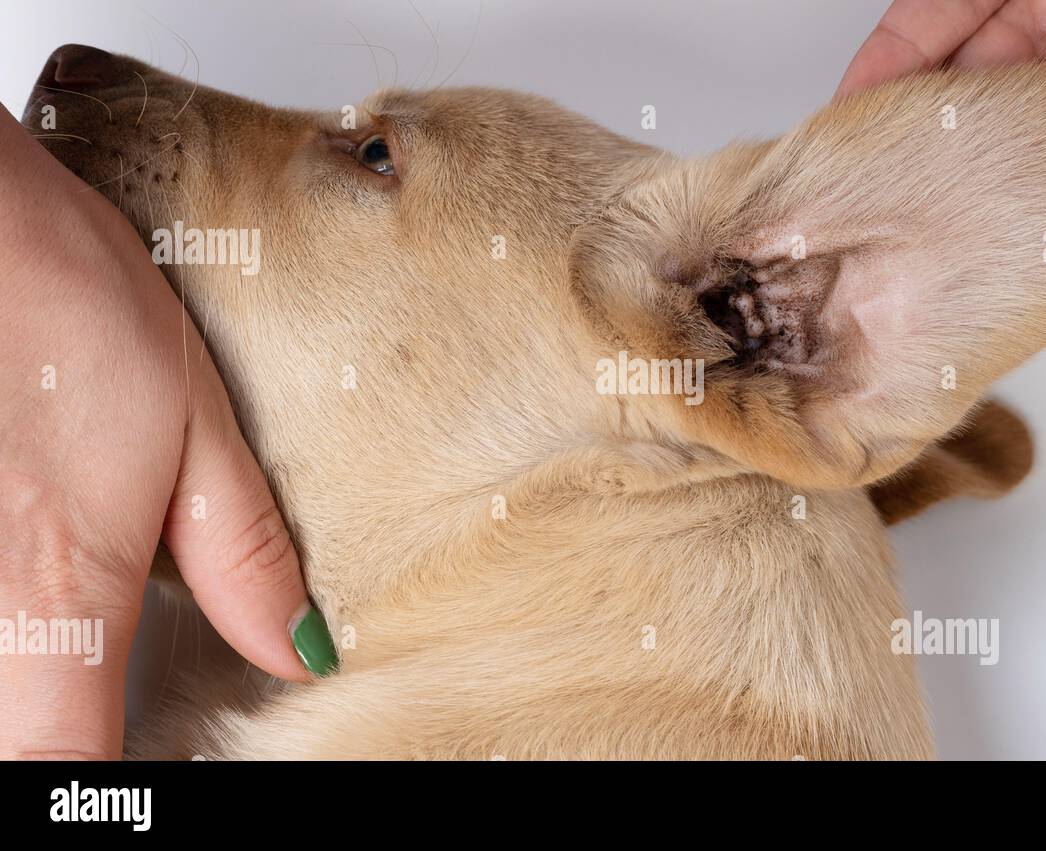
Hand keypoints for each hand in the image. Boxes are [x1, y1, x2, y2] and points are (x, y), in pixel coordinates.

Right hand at [0, 108, 335, 759]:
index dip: (109, 800)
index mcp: (56, 602)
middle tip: (116, 682)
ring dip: (33, 672)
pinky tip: (35, 547)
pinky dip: (9, 628)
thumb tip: (297, 647)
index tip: (158, 769)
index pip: (65, 778)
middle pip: (13, 734)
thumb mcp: (192, 430)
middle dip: (66, 730)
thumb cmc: (57, 302)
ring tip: (81, 616)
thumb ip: (240, 555)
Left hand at [836, 0, 1045, 261]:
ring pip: (965, 90)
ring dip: (914, 144)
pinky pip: (923, 29)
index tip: (1005, 278)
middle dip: (969, 193)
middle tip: (911, 256)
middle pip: (1024, 139)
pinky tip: (851, 125)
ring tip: (870, 205)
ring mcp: (1044, 3)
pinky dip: (884, 75)